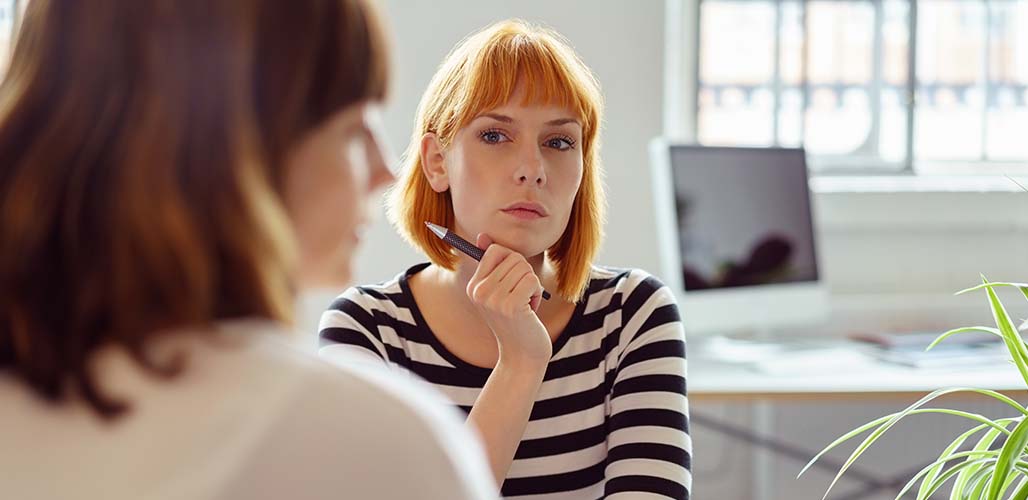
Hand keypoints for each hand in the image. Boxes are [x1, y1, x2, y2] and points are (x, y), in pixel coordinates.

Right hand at [465, 234, 550, 363]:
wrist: (522, 355)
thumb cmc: (516, 321)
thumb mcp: (500, 291)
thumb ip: (493, 264)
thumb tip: (482, 235)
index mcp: (473, 287)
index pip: (494, 250)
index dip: (512, 261)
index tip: (513, 281)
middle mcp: (478, 292)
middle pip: (513, 257)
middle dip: (525, 275)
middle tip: (520, 297)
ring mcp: (493, 299)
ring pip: (525, 268)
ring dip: (532, 285)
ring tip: (524, 305)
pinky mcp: (510, 306)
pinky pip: (532, 280)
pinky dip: (537, 293)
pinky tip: (530, 310)